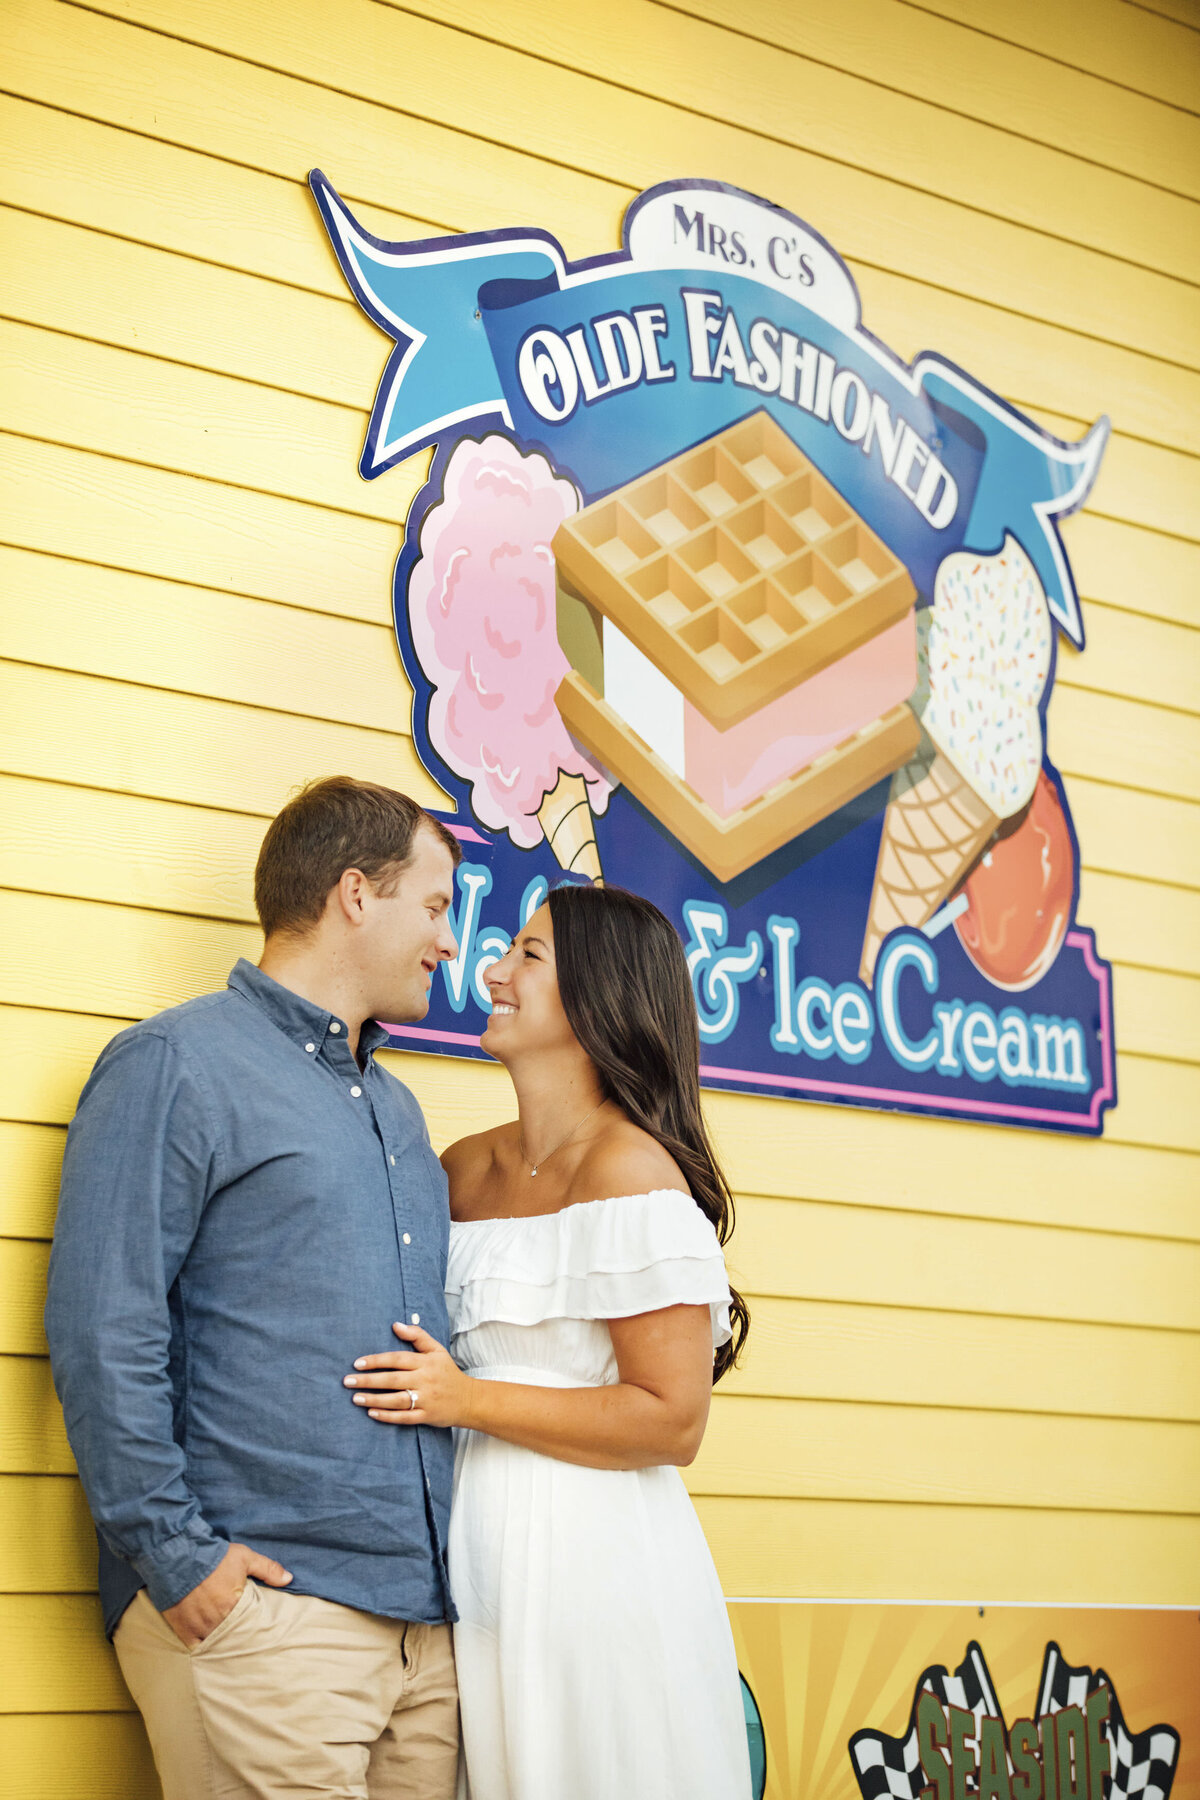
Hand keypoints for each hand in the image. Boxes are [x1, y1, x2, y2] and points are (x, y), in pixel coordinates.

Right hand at [161, 1541, 292, 1646]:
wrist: (178, 1556)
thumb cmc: (214, 1557)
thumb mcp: (244, 1557)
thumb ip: (268, 1569)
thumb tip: (289, 1578)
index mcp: (234, 1606)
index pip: (250, 1625)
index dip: (253, 1627)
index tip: (258, 1630)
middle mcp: (217, 1621)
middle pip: (233, 1637)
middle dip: (239, 1638)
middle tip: (244, 1639)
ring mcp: (199, 1627)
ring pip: (216, 1644)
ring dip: (222, 1643)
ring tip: (229, 1645)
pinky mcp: (183, 1630)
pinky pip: (195, 1647)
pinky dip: (203, 1648)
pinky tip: (209, 1647)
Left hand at [344, 1323, 472, 1428]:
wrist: (469, 1399)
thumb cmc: (448, 1372)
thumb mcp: (437, 1350)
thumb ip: (417, 1336)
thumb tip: (395, 1325)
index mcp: (425, 1362)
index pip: (397, 1359)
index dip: (376, 1361)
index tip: (357, 1363)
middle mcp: (425, 1380)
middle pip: (393, 1380)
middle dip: (368, 1380)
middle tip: (347, 1381)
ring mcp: (426, 1399)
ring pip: (396, 1400)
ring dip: (374, 1400)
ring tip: (355, 1398)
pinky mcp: (426, 1416)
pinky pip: (404, 1417)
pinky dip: (387, 1416)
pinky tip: (371, 1414)